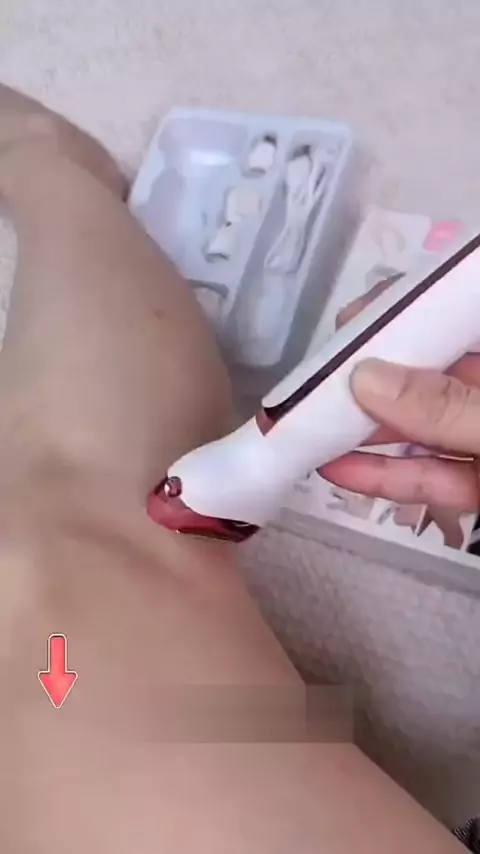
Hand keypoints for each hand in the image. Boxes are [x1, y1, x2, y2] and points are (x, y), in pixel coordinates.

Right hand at [321, 281, 479, 510]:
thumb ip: (449, 407)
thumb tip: (365, 379)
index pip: (455, 314)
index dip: (406, 310)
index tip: (351, 320)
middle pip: (433, 373)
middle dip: (374, 377)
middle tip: (314, 382)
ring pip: (428, 428)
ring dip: (369, 430)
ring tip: (310, 427)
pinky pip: (437, 475)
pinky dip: (391, 476)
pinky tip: (339, 470)